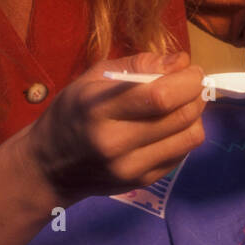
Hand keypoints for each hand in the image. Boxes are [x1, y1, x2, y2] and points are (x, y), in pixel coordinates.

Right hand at [24, 50, 206, 205]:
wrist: (49, 168)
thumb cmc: (72, 112)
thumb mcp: (93, 77)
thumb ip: (138, 64)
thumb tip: (182, 62)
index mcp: (98, 109)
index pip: (160, 96)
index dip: (186, 80)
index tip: (189, 69)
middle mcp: (116, 142)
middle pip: (181, 116)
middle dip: (196, 93)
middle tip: (189, 84)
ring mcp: (131, 168)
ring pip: (190, 137)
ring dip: (195, 114)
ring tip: (181, 104)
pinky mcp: (143, 182)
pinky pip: (183, 154)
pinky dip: (185, 134)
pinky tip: (169, 126)